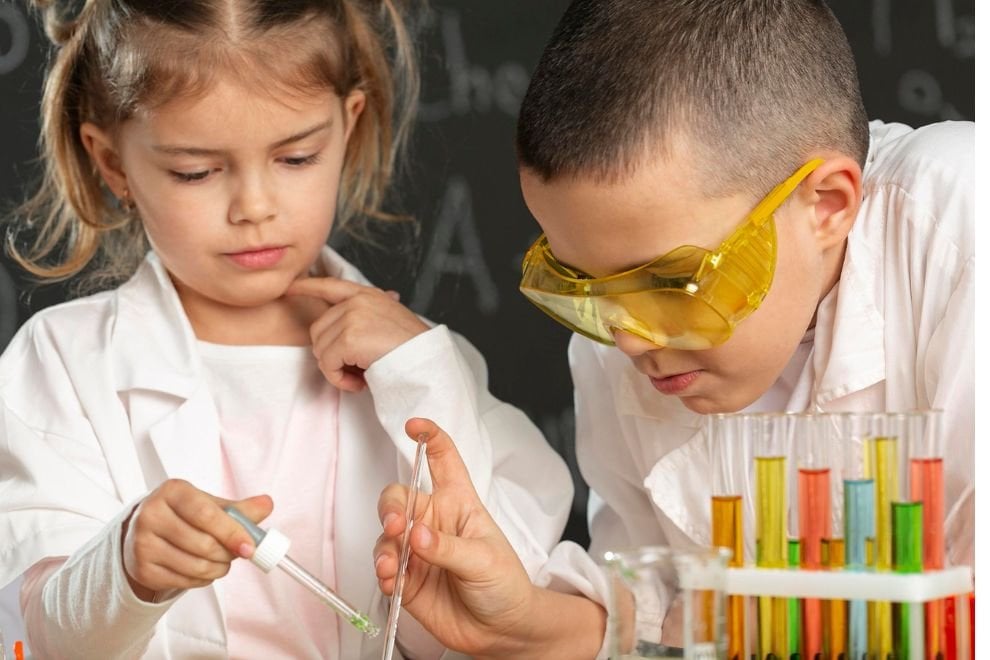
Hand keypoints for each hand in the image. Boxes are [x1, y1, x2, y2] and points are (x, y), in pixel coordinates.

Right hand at [121, 479, 272, 601]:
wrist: (146, 531)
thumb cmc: (184, 515)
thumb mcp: (210, 505)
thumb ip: (240, 508)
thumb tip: (267, 505)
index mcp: (172, 492)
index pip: (206, 514)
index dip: (231, 532)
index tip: (250, 546)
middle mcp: (151, 515)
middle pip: (203, 544)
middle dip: (228, 554)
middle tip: (237, 553)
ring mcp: (143, 544)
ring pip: (196, 566)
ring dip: (219, 569)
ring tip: (221, 561)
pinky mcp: (142, 570)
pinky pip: (185, 582)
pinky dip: (203, 579)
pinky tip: (202, 568)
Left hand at [285, 277, 428, 391]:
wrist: (426, 360)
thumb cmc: (412, 348)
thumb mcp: (391, 320)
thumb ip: (371, 315)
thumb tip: (369, 309)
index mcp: (367, 295)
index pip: (330, 285)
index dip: (308, 287)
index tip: (290, 288)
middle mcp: (357, 301)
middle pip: (318, 330)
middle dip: (331, 355)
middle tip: (356, 369)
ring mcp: (351, 317)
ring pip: (320, 350)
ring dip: (337, 370)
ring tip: (361, 376)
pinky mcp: (348, 337)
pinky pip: (327, 365)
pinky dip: (339, 380)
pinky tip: (359, 383)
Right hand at [374, 419, 605, 658]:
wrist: (502, 631)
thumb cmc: (505, 585)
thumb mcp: (485, 560)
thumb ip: (448, 548)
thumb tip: (416, 536)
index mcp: (459, 502)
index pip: (443, 459)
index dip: (429, 437)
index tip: (414, 427)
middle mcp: (433, 521)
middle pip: (399, 497)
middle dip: (390, 507)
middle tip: (395, 525)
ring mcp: (416, 550)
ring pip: (386, 534)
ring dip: (384, 546)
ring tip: (391, 564)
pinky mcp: (405, 578)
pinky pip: (383, 568)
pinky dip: (382, 573)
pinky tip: (391, 580)